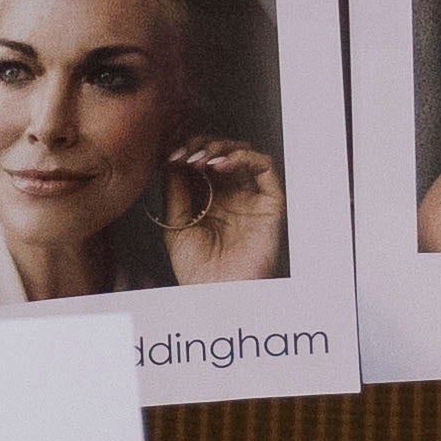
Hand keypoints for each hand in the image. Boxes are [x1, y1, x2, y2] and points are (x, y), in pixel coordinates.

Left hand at [163, 135, 288, 285]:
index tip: (170, 153)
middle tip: (186, 154)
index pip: (201, 160)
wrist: (217, 295)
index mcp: (209, 199)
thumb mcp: (176, 224)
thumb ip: (175, 191)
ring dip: (220, 147)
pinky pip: (265, 167)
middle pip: (221, 152)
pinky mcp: (270, 202)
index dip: (187, 150)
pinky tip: (219, 165)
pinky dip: (243, 157)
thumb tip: (172, 158)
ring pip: (243, 153)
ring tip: (201, 159)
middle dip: (202, 145)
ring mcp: (251, 197)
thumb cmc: (197, 270)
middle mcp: (231, 194)